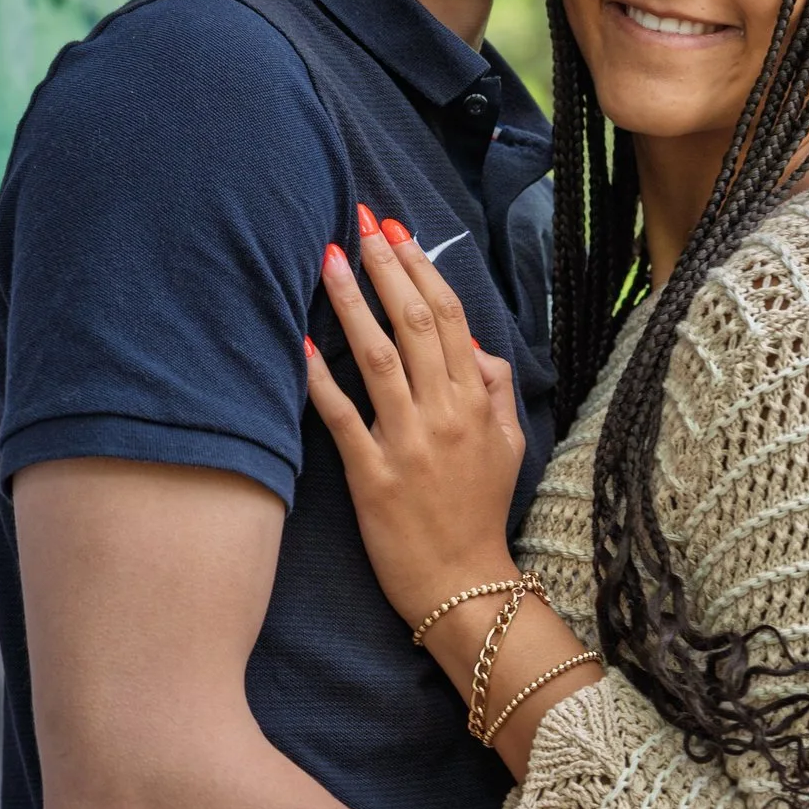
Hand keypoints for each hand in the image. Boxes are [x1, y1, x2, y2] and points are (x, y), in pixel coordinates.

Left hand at [306, 208, 526, 627]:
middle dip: (385, 266)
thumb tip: (474, 344)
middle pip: (415, 323)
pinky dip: (320, 378)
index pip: (449, 317)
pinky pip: (343, 416)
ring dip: (352, 303)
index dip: (420, 267)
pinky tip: (299, 344)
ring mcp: (409, 443)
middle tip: (359, 223)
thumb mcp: (509, 444)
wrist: (463, 585)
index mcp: (476, 401)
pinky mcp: (373, 475)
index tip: (395, 229)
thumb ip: (496, 389)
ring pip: (378, 357)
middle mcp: (445, 413)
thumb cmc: (478, 512)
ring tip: (329, 259)